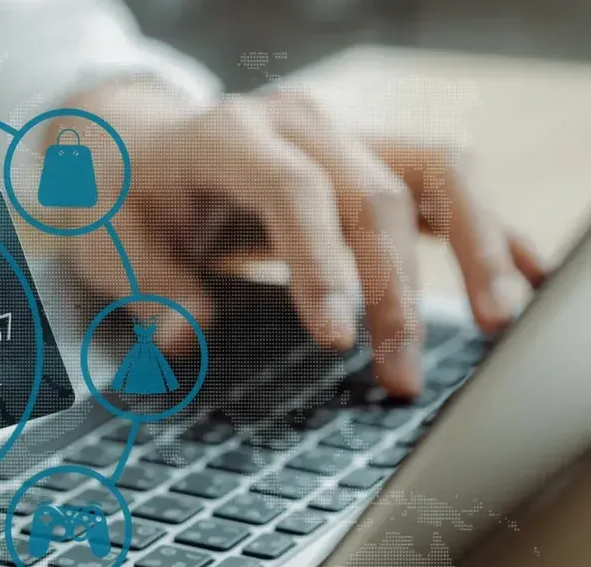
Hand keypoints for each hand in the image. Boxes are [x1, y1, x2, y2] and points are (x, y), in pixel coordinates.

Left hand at [49, 78, 546, 396]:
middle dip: (395, 290)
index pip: (293, 192)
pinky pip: (443, 182)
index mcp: (227, 136)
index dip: (322, 265)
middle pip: (373, 194)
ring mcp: (342, 133)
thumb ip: (148, 291)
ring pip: (433, 174)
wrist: (135, 149)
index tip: (338, 339)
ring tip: (494, 323)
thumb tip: (185, 340)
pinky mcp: (369, 157)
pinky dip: (487, 226)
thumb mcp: (110, 245)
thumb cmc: (124, 200)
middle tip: (398, 375)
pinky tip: (524, 273)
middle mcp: (297, 123)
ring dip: (473, 250)